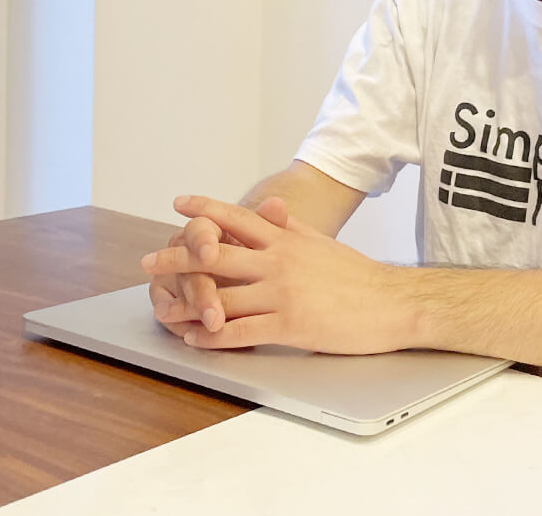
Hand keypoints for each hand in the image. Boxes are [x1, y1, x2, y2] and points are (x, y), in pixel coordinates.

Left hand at [141, 195, 411, 353]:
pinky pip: (241, 331)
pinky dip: (213, 336)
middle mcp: (278, 262)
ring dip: (188, 303)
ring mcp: (281, 294)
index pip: (237, 218)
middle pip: (217, 256)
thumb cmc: (358, 275)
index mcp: (286, 239)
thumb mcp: (321, 242)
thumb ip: (292, 228)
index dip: (205, 209)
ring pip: (222, 297)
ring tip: (163, 306)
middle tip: (149, 260)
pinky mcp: (289, 326)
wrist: (391, 303)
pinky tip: (195, 338)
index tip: (179, 203)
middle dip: (178, 257)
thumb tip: (273, 212)